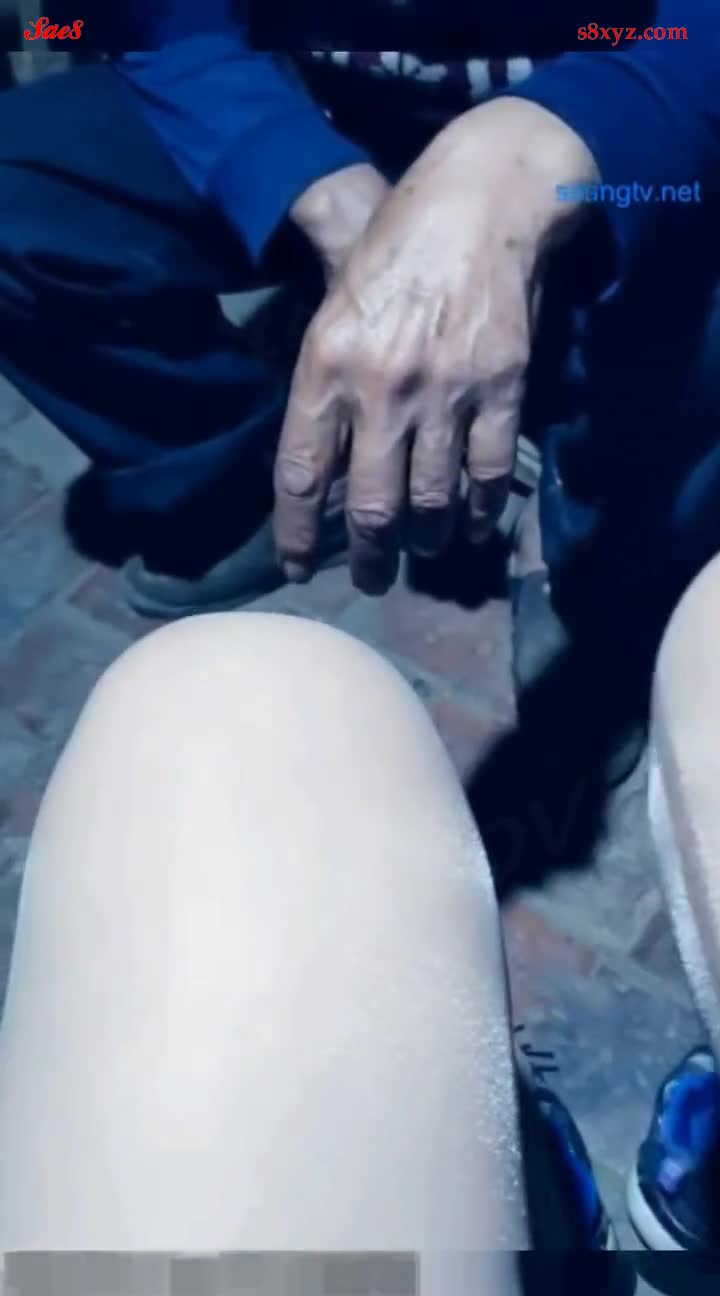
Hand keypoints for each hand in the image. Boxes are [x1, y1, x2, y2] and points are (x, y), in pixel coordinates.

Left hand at [274, 99, 597, 592]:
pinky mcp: (502, 390)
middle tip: (370, 579)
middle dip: (368, 559)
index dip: (297, 534)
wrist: (480, 200)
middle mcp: (380, 387)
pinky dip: (482, 513)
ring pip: (431, 501)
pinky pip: (489, 476)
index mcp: (324, 364)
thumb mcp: (335, 305)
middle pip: (370, 507)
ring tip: (423, 550)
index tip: (298, 568)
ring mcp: (444, 392)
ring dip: (426, 540)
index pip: (301, 474)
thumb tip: (320, 459)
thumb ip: (324, 380)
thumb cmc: (396, 247)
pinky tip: (476, 527)